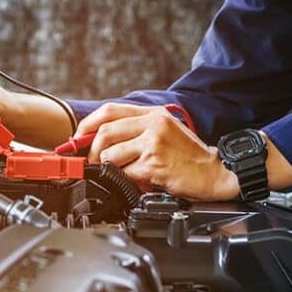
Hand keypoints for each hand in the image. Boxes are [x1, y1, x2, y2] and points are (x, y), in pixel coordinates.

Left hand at [77, 103, 239, 199]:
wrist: (214, 173)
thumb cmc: (189, 157)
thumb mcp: (165, 133)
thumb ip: (137, 131)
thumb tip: (101, 140)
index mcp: (154, 114)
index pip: (109, 111)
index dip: (87, 125)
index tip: (77, 138)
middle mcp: (153, 125)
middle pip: (105, 132)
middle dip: (91, 150)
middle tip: (91, 162)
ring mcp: (154, 144)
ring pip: (110, 155)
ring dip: (110, 168)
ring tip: (122, 173)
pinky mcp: (154, 164)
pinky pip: (124, 173)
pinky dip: (125, 180)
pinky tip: (138, 180)